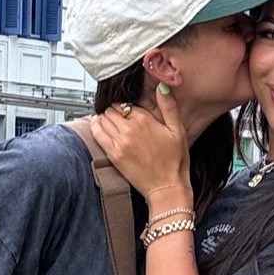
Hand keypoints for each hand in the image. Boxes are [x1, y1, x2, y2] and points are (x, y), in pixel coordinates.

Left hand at [90, 89, 190, 208]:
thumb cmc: (174, 162)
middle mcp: (129, 129)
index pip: (125, 103)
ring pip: (103, 119)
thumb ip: (168, 106)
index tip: (128, 110)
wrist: (167, 188)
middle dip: (114, 110)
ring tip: (109, 121)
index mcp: (145, 120)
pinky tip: (98, 125)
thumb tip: (162, 86)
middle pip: (112, 109)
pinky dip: (95, 126)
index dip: (126, 105)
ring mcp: (119, 142)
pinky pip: (97, 134)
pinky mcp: (113, 155)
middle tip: (118, 116)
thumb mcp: (178, 130)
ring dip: (104, 117)